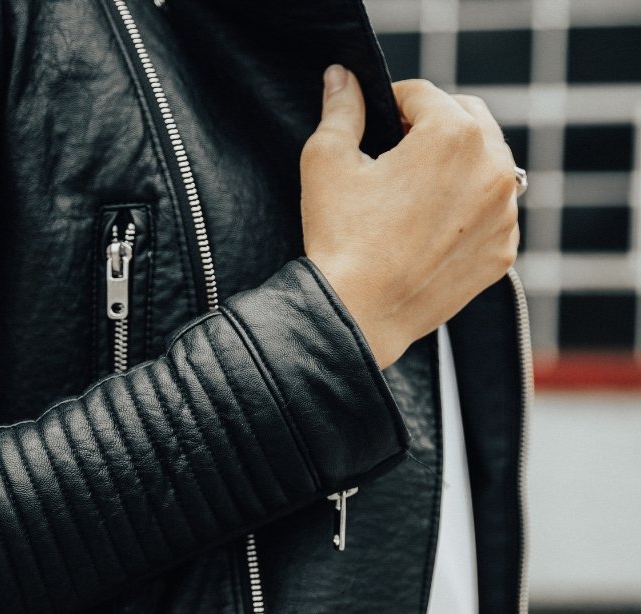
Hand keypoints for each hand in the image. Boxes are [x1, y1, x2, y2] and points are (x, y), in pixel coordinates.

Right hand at [300, 65, 520, 368]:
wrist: (357, 316)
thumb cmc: (340, 240)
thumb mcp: (326, 163)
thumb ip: (340, 111)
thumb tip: (342, 80)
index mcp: (454, 134)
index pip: (422, 95)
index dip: (390, 105)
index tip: (373, 126)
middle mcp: (494, 167)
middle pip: (465, 120)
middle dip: (430, 130)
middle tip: (393, 159)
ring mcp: (504, 214)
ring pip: (484, 167)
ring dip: (454, 169)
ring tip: (412, 197)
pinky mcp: (502, 252)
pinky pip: (490, 215)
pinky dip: (466, 213)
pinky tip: (428, 231)